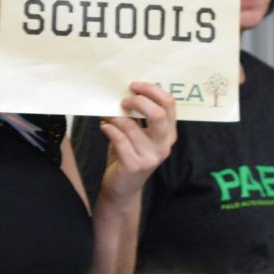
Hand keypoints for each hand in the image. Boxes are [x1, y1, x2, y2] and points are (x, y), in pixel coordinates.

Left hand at [98, 82, 176, 199]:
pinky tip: (104, 127)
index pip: (169, 104)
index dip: (151, 90)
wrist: (122, 188)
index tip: (134, 86)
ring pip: (131, 126)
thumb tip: (125, 91)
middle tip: (123, 100)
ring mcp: (150, 157)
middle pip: (158, 114)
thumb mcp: (139, 134)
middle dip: (138, 102)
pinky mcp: (134, 166)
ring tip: (107, 116)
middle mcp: (164, 145)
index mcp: (169, 133)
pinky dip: (109, 129)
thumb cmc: (128, 154)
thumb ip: (138, 116)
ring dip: (115, 117)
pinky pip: (119, 139)